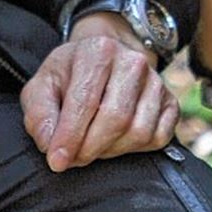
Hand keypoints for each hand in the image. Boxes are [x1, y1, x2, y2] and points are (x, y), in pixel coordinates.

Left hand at [21, 12, 178, 171]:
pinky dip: (134, 150)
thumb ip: (40, 115)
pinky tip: (115, 141)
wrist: (105, 61)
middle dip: (90, 148)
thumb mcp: (43, 86)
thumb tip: (49, 145)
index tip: (57, 161)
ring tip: (92, 145)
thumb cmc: (71, 76)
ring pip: (138, 132)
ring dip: (111, 150)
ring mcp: (157, 81)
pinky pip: (158, 138)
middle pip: (116, 119)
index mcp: (98, 50)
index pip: (85, 101)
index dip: (70, 136)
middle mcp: (133, 62)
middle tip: (74, 158)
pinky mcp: (171, 102)